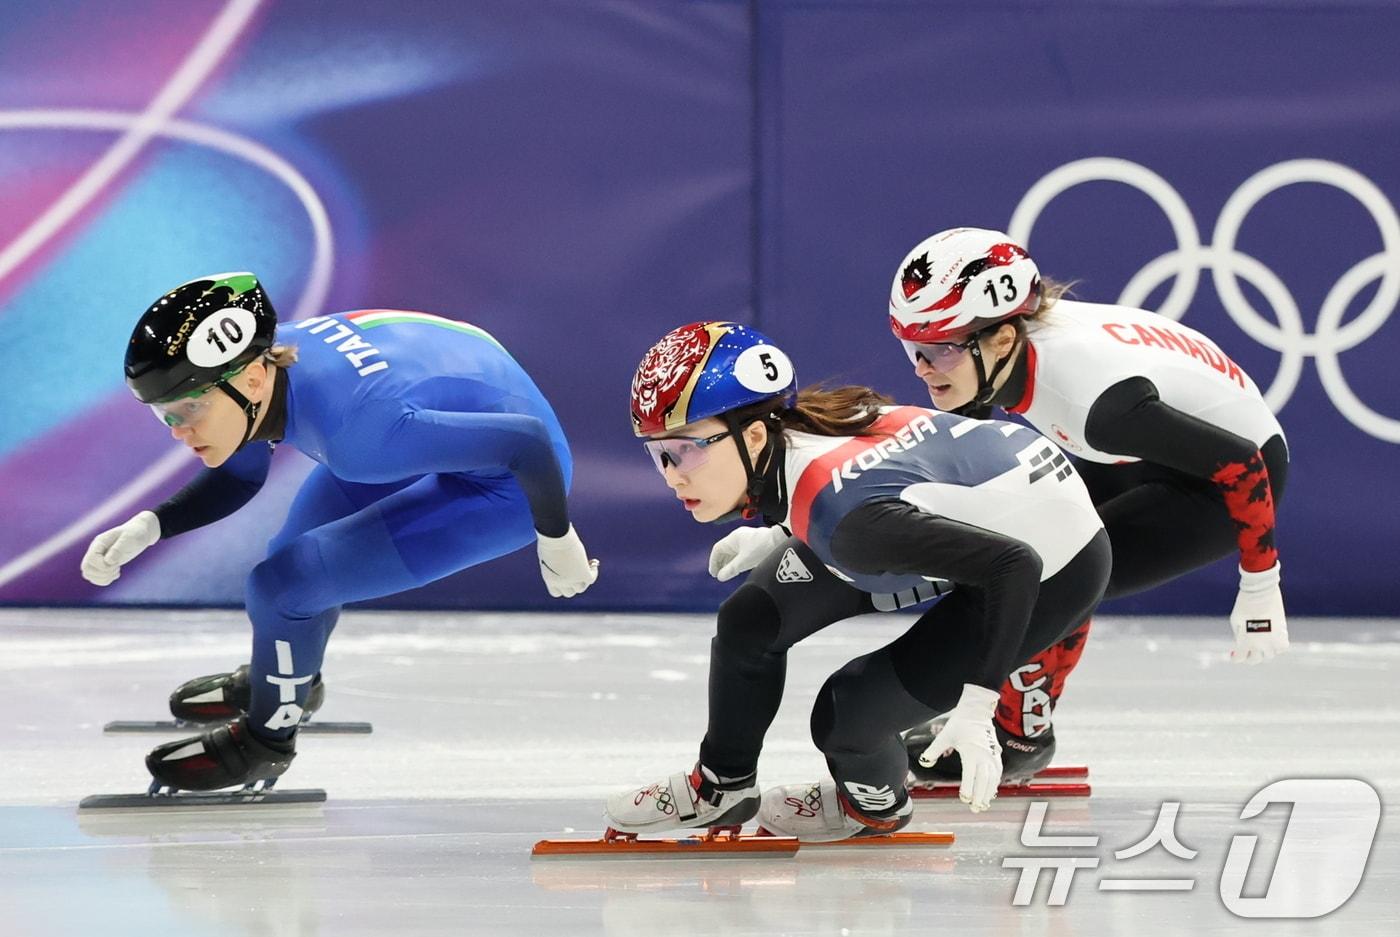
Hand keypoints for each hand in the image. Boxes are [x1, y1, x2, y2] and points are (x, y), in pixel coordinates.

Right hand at [80, 511, 160, 585]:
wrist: (139, 533)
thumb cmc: (135, 534)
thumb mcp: (129, 538)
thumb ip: (118, 548)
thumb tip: (108, 561)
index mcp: (99, 543)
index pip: (90, 559)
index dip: (102, 565)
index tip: (116, 563)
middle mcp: (95, 551)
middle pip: (86, 568)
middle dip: (102, 573)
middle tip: (117, 568)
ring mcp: (98, 559)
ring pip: (88, 574)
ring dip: (103, 578)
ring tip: (116, 571)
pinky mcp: (103, 565)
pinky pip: (95, 578)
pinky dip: (104, 580)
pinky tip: (115, 574)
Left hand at [537, 525, 598, 597]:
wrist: (556, 536)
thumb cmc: (550, 540)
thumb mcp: (549, 555)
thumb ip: (555, 564)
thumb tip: (565, 562)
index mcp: (549, 579)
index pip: (556, 592)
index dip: (562, 586)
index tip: (565, 578)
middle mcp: (561, 583)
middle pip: (569, 593)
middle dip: (573, 584)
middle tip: (577, 572)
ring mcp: (572, 580)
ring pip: (580, 588)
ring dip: (584, 580)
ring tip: (587, 567)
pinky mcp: (583, 573)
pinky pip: (591, 578)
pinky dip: (594, 572)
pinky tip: (593, 563)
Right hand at [708, 525, 788, 581]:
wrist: (782, 540)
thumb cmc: (763, 548)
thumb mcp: (744, 562)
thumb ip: (731, 570)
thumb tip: (721, 576)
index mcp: (733, 538)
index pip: (717, 549)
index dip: (713, 562)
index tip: (713, 573)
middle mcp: (739, 537)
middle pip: (725, 550)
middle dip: (720, 563)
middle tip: (719, 575)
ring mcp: (748, 539)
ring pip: (734, 552)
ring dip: (729, 562)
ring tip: (727, 573)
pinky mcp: (756, 543)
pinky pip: (741, 552)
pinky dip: (737, 560)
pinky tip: (739, 568)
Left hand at [917, 684, 1002, 811]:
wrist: (977, 711)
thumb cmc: (960, 723)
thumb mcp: (944, 736)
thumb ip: (933, 750)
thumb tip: (923, 761)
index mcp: (971, 752)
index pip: (970, 775)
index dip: (968, 788)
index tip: (963, 798)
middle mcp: (984, 756)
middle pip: (984, 781)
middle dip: (979, 796)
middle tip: (974, 808)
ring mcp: (992, 756)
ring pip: (993, 779)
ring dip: (988, 793)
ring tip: (983, 805)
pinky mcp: (996, 755)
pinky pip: (997, 773)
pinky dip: (995, 784)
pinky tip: (991, 793)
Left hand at [1230, 563, 1287, 663]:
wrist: (1260, 592)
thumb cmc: (1244, 605)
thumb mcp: (1235, 621)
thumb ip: (1239, 636)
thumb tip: (1242, 645)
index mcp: (1245, 642)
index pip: (1240, 659)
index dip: (1236, 658)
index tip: (1234, 655)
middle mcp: (1259, 645)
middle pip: (1255, 660)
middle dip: (1249, 656)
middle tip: (1247, 651)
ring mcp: (1272, 641)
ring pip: (1269, 655)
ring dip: (1263, 652)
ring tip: (1259, 644)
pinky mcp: (1282, 634)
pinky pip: (1282, 648)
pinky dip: (1277, 647)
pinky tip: (1272, 641)